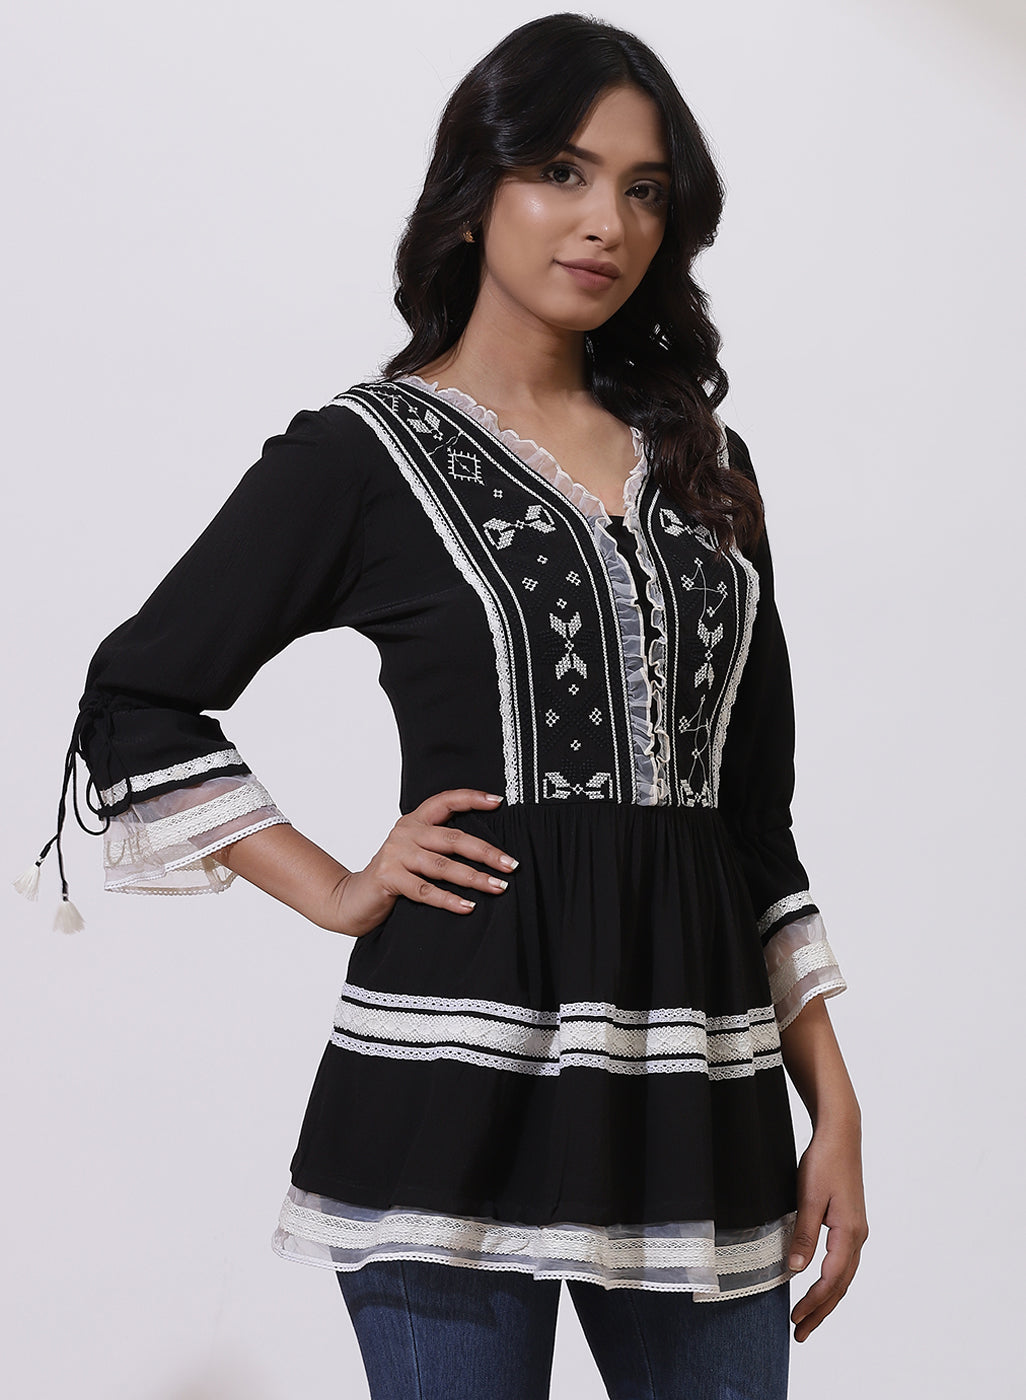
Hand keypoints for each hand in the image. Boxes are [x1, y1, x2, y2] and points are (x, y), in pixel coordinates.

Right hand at [334, 788, 517, 937]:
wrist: (353, 898)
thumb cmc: (393, 876)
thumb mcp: (415, 853)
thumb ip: (439, 846)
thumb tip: (488, 851)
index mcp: (414, 821)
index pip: (445, 801)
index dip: (472, 798)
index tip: (498, 802)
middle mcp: (405, 833)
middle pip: (453, 838)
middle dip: (486, 852)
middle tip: (511, 864)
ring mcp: (395, 854)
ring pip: (443, 866)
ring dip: (475, 878)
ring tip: (499, 887)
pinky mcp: (388, 877)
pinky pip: (426, 890)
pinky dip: (449, 899)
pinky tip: (468, 906)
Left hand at [787, 1116, 868, 1341]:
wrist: (840, 1136)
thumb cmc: (824, 1162)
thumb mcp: (809, 1197)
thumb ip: (804, 1234)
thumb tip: (797, 1269)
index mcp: (849, 1233)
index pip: (831, 1279)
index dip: (813, 1301)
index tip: (795, 1319)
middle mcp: (858, 1237)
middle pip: (840, 1285)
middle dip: (821, 1311)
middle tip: (800, 1333)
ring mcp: (856, 1231)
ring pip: (842, 1276)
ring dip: (826, 1300)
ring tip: (807, 1319)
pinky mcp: (850, 1224)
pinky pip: (842, 1263)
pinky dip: (831, 1281)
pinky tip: (818, 1286)